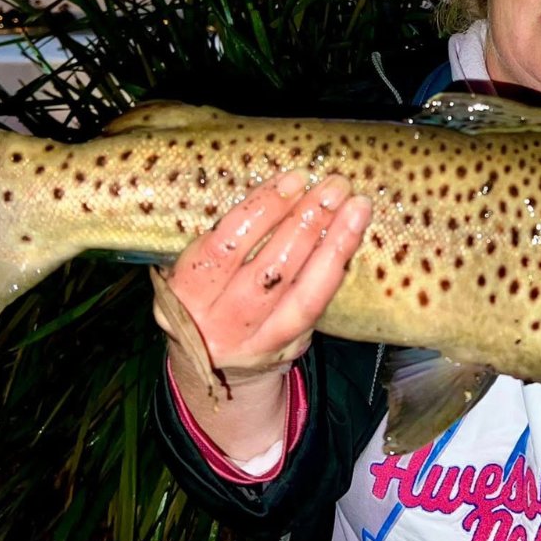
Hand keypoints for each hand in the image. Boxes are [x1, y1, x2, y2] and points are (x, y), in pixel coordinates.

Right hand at [155, 169, 371, 384]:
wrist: (212, 361)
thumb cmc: (208, 294)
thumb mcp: (201, 266)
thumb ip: (230, 234)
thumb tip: (287, 186)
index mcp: (185, 292)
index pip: (224, 246)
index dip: (262, 209)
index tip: (294, 178)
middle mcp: (216, 324)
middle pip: (268, 271)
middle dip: (306, 222)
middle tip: (334, 186)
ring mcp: (253, 342)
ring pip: (300, 293)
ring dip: (333, 244)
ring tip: (355, 207)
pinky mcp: (283, 349)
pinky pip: (315, 307)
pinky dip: (334, 270)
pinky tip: (350, 239)